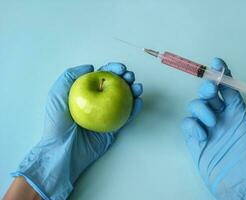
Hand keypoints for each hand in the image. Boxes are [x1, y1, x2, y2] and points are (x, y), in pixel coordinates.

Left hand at [11, 63, 142, 199]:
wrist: (63, 150)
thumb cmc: (57, 123)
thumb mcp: (57, 94)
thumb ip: (70, 76)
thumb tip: (91, 67)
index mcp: (86, 93)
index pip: (102, 77)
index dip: (113, 69)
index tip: (121, 68)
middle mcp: (98, 102)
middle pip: (116, 86)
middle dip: (126, 78)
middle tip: (130, 76)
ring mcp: (107, 115)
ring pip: (124, 100)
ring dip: (134, 91)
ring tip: (138, 87)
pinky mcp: (114, 128)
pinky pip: (127, 117)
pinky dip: (135, 109)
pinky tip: (138, 102)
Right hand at [181, 58, 245, 198]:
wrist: (241, 187)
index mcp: (237, 114)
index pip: (228, 89)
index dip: (222, 74)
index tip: (218, 62)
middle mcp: (221, 118)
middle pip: (208, 93)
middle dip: (207, 87)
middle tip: (211, 90)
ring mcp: (207, 128)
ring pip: (195, 106)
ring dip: (201, 109)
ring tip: (212, 122)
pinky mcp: (195, 140)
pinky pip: (187, 124)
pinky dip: (192, 125)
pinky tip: (203, 135)